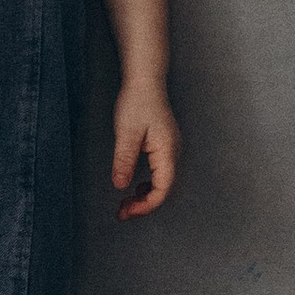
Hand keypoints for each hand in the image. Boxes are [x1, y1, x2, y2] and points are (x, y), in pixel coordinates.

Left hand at [112, 87, 180, 218]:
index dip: (146, 205)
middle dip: (145, 205)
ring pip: (164, 184)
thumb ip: (124, 160)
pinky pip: (161, 174)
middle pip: (165, 190)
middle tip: (122, 213)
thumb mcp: (126, 133)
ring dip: (146, 197)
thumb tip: (121, 185)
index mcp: (167, 152)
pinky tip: (135, 188)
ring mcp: (171, 151)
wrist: (145, 82)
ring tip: (126, 204)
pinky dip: (148, 186)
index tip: (127, 211)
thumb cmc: (137, 102)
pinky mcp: (165, 148)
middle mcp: (174, 153)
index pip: (162, 189)